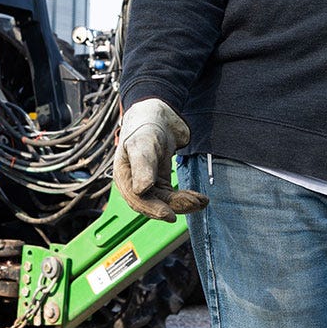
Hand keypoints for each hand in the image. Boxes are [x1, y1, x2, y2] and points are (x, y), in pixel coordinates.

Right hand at [116, 99, 208, 220]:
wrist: (158, 112)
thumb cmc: (145, 126)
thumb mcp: (142, 144)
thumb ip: (142, 167)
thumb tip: (141, 190)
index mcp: (125, 177)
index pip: (137, 200)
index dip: (153, 210)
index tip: (170, 215)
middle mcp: (135, 183)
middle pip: (154, 203)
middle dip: (175, 206)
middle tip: (195, 203)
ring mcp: (149, 183)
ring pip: (166, 201)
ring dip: (184, 203)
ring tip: (202, 201)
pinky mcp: (162, 180)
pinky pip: (174, 196)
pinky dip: (186, 197)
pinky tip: (199, 198)